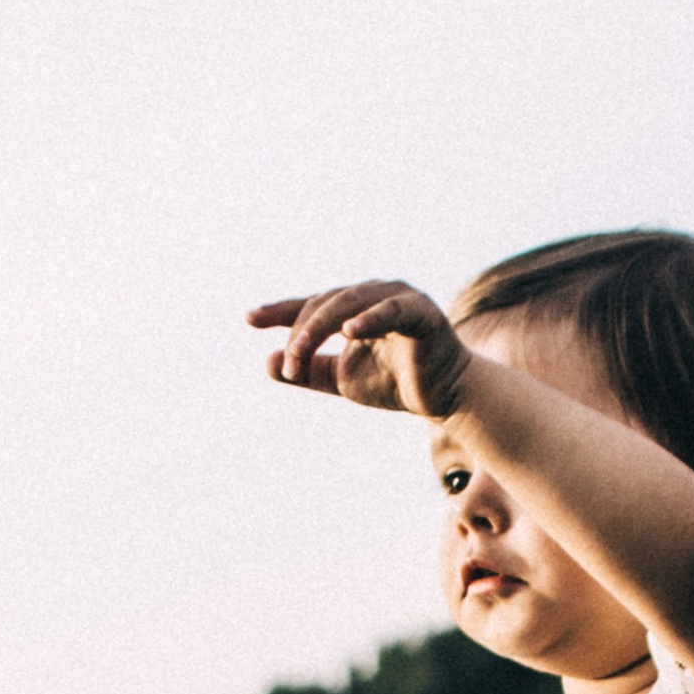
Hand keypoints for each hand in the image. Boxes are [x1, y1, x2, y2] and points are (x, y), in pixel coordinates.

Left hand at [249, 280, 472, 421]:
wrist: (444, 399)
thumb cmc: (395, 384)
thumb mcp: (342, 380)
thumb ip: (308, 372)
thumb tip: (266, 363)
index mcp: (353, 308)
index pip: (310, 305)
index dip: (280, 311)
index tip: (250, 319)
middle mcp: (373, 294)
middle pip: (325, 305)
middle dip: (301, 335)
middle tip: (288, 364)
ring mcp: (398, 298)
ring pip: (349, 304)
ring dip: (321, 327)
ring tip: (301, 351)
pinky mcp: (422, 312)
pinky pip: (393, 310)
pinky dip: (372, 318)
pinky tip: (350, 331)